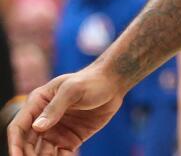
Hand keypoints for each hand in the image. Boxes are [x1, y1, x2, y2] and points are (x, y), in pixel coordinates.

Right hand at [8, 67, 125, 153]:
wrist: (114, 84)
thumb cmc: (92, 81)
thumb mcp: (73, 90)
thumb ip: (55, 108)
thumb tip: (36, 128)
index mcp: (38, 103)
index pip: (19, 127)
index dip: (15, 144)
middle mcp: (43, 119)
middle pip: (28, 143)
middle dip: (27, 155)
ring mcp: (57, 130)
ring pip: (42, 152)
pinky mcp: (71, 138)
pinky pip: (60, 155)